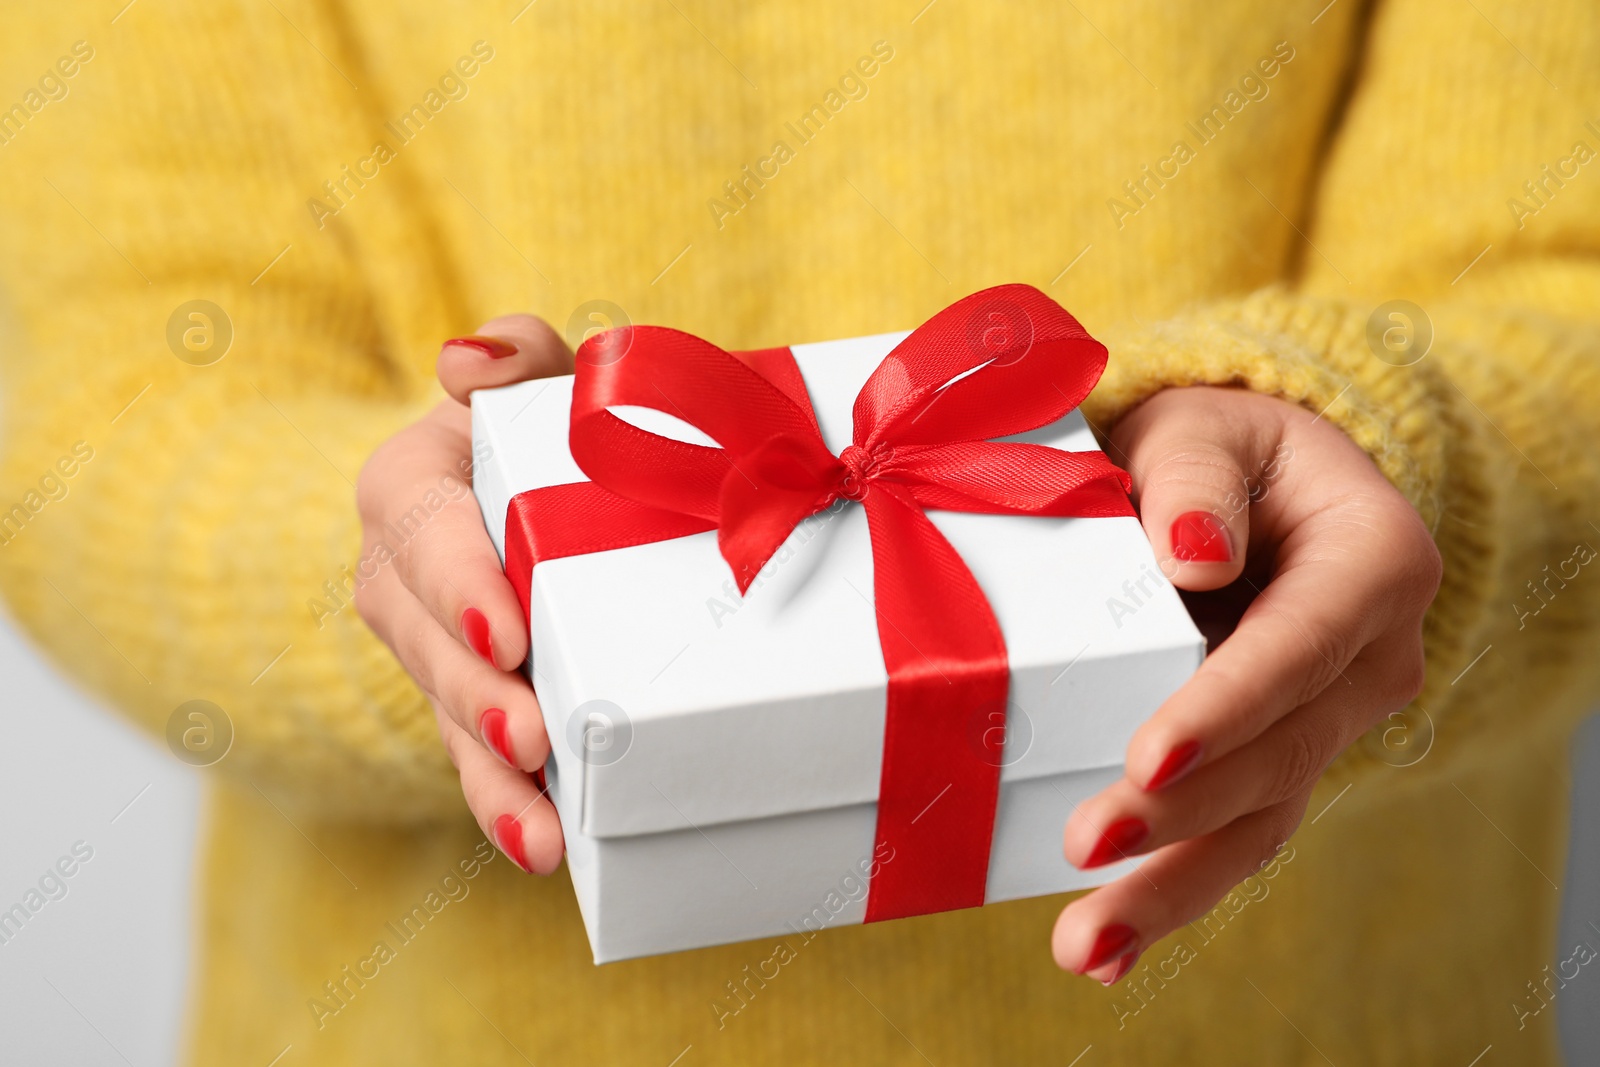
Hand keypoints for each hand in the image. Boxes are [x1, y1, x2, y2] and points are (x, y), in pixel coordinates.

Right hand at [355, 316, 573, 874]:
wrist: (524, 501)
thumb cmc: (537, 435)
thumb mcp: (531, 381)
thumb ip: (516, 356)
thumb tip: (469, 359)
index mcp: (411, 490)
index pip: (422, 531)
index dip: (457, 581)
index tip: (506, 626)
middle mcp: (402, 580)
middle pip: (429, 642)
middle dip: (477, 692)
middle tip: (534, 733)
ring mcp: (431, 654)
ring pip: (449, 715)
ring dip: (492, 776)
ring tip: (539, 829)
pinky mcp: (468, 706)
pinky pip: (476, 759)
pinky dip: (506, 804)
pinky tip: (541, 849)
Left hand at [1051, 386, 1440, 982]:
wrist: (1242, 483)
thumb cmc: (1216, 447)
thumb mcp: (1203, 427)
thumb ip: (1196, 479)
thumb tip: (1197, 559)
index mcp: (1371, 562)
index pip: (1298, 647)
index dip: (1227, 709)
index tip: (1151, 759)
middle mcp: (1367, 659)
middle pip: (1281, 755)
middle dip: (1183, 814)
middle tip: (1088, 847)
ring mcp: (1324, 721)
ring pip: (1262, 821)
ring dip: (1175, 887)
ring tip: (1086, 946)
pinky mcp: (1274, 760)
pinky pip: (1235, 834)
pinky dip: (1174, 889)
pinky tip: (1108, 952)